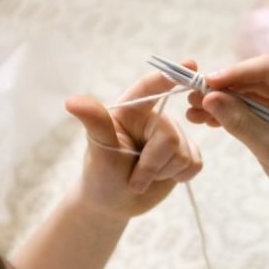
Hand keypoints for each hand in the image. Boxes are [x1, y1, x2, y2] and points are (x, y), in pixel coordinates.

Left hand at [65, 62, 201, 221]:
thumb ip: (96, 123)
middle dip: (153, 165)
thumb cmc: (101, 176)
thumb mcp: (98, 151)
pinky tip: (164, 178)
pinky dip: (180, 177)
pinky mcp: (187, 153)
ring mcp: (172, 136)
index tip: (190, 64)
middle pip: (170, 137)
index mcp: (130, 110)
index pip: (151, 86)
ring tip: (144, 178)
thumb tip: (72, 101)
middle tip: (134, 180)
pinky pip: (195, 163)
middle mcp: (154, 119)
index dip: (171, 75)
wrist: (114, 204)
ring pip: (185, 153)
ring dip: (164, 173)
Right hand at [186, 55, 268, 211]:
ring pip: (251, 91)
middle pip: (256, 77)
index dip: (233, 72)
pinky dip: (232, 111)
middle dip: (223, 88)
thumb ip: (240, 121)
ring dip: (223, 100)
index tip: (204, 83)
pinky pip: (254, 104)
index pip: (267, 69)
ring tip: (193, 112)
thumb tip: (209, 97)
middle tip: (190, 98)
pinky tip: (209, 119)